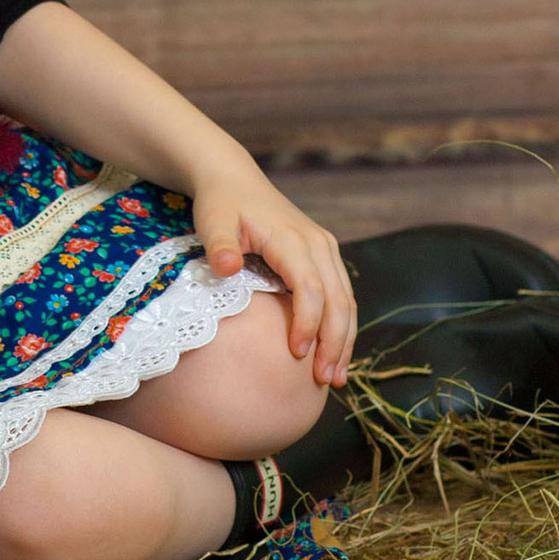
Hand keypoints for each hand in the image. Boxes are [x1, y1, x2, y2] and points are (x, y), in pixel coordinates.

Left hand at [190, 156, 355, 388]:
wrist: (233, 178)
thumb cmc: (220, 202)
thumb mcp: (212, 220)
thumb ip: (219, 244)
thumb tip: (226, 268)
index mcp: (292, 239)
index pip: (310, 288)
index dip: (307, 323)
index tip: (295, 354)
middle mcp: (318, 244)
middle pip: (338, 300)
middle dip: (335, 342)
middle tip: (325, 381)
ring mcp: (325, 249)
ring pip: (346, 300)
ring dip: (344, 339)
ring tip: (336, 378)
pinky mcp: (324, 257)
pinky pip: (341, 295)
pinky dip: (341, 326)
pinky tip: (333, 354)